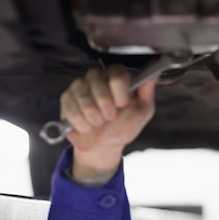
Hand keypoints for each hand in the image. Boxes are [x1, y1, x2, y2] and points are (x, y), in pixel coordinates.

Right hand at [59, 65, 156, 180]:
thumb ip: (147, 93)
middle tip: (110, 117)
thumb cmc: (123, 127)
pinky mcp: (66, 98)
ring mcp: (80, 86)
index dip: (120, 92)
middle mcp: (97, 77)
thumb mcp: (141, 112)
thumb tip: (151, 75)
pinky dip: (82, 123)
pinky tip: (87, 125)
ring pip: (83, 95)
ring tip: (99, 122)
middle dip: (106, 106)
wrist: (104, 146)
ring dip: (93, 116)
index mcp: (117, 77)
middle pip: (97, 81)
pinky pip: (71, 108)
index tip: (123, 105)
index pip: (117, 73)